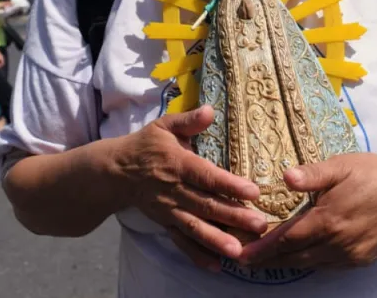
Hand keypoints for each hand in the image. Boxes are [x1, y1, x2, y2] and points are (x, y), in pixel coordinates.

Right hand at [115, 105, 267, 269]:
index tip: (253, 191)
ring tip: (239, 252)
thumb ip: (189, 121)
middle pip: (207, 205)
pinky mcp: (166, 223)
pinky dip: (197, 255)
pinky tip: (216, 266)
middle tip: (260, 225)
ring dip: (218, 240)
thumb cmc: (146, 146)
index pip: (207, 176)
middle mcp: (175, 190)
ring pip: (196, 227)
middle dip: (234, 216)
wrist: (116, 172)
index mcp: (178, 164)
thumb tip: (211, 109)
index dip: (229, 184)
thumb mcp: (164, 126)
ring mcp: (169, 210)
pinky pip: (182, 241)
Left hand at [238, 153, 376, 270]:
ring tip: (265, 260)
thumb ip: (312, 174)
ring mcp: (351, 255)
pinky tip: (299, 256)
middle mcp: (339, 243)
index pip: (286, 239)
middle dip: (267, 260)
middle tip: (243, 261)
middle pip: (294, 257)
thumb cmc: (373, 172)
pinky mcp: (362, 260)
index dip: (262, 248)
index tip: (241, 254)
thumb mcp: (341, 166)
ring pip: (311, 264)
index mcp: (329, 219)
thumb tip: (286, 177)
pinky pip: (328, 265)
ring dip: (286, 263)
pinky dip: (310, 262)